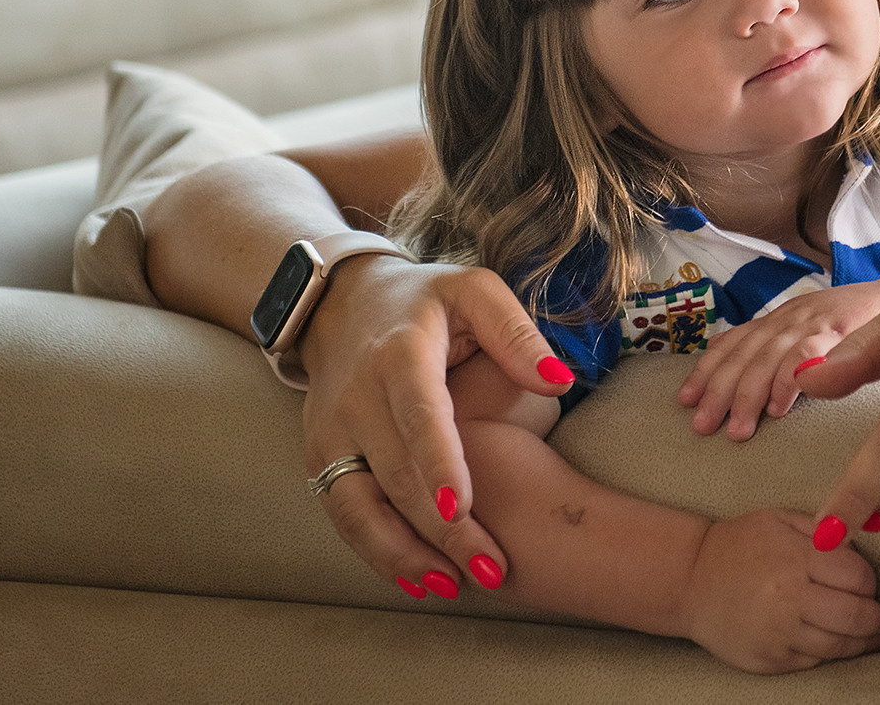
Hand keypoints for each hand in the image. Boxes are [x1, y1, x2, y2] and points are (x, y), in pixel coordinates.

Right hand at [297, 255, 573, 598]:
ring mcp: (331, 431)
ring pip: (359, 507)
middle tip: (491, 569)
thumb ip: (516, 334)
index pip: (417, 414)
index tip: (459, 508)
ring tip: (451, 587)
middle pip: (396, 474)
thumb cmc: (427, 301)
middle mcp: (357, 397)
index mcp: (400, 353)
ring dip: (402, 554)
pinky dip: (376, 551)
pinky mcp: (321, 457)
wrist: (341, 305)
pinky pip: (344, 514)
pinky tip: (417, 580)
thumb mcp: (475, 292)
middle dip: (441, 531)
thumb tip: (559, 381)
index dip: (437, 463)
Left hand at [677, 279, 879, 439]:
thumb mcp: (817, 334)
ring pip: (772, 354)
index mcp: (785, 317)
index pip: (736, 340)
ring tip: (737, 430)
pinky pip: (811, 351)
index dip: (707, 369)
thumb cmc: (866, 325)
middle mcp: (795, 313)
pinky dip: (792, 379)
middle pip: (747, 351)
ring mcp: (819, 317)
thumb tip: (735, 372)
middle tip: (701, 426)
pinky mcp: (846, 325)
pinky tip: (779, 407)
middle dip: (720, 389)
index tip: (684, 401)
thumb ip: (782, 351)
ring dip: (750, 393)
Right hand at [681, 509, 879, 672]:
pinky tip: (839, 644)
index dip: (870, 582)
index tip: (870, 584)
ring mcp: (779, 634)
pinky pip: (813, 661)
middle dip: (878, 619)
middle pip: (856, 616)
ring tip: (875, 636)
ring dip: (864, 643)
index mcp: (797, 559)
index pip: (858, 577)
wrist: (689, 580)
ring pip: (839, 646)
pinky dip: (831, 654)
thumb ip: (822, 528)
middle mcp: (790, 598)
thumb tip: (860, 544)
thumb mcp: (780, 518)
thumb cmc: (739, 544)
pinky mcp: (769, 660)